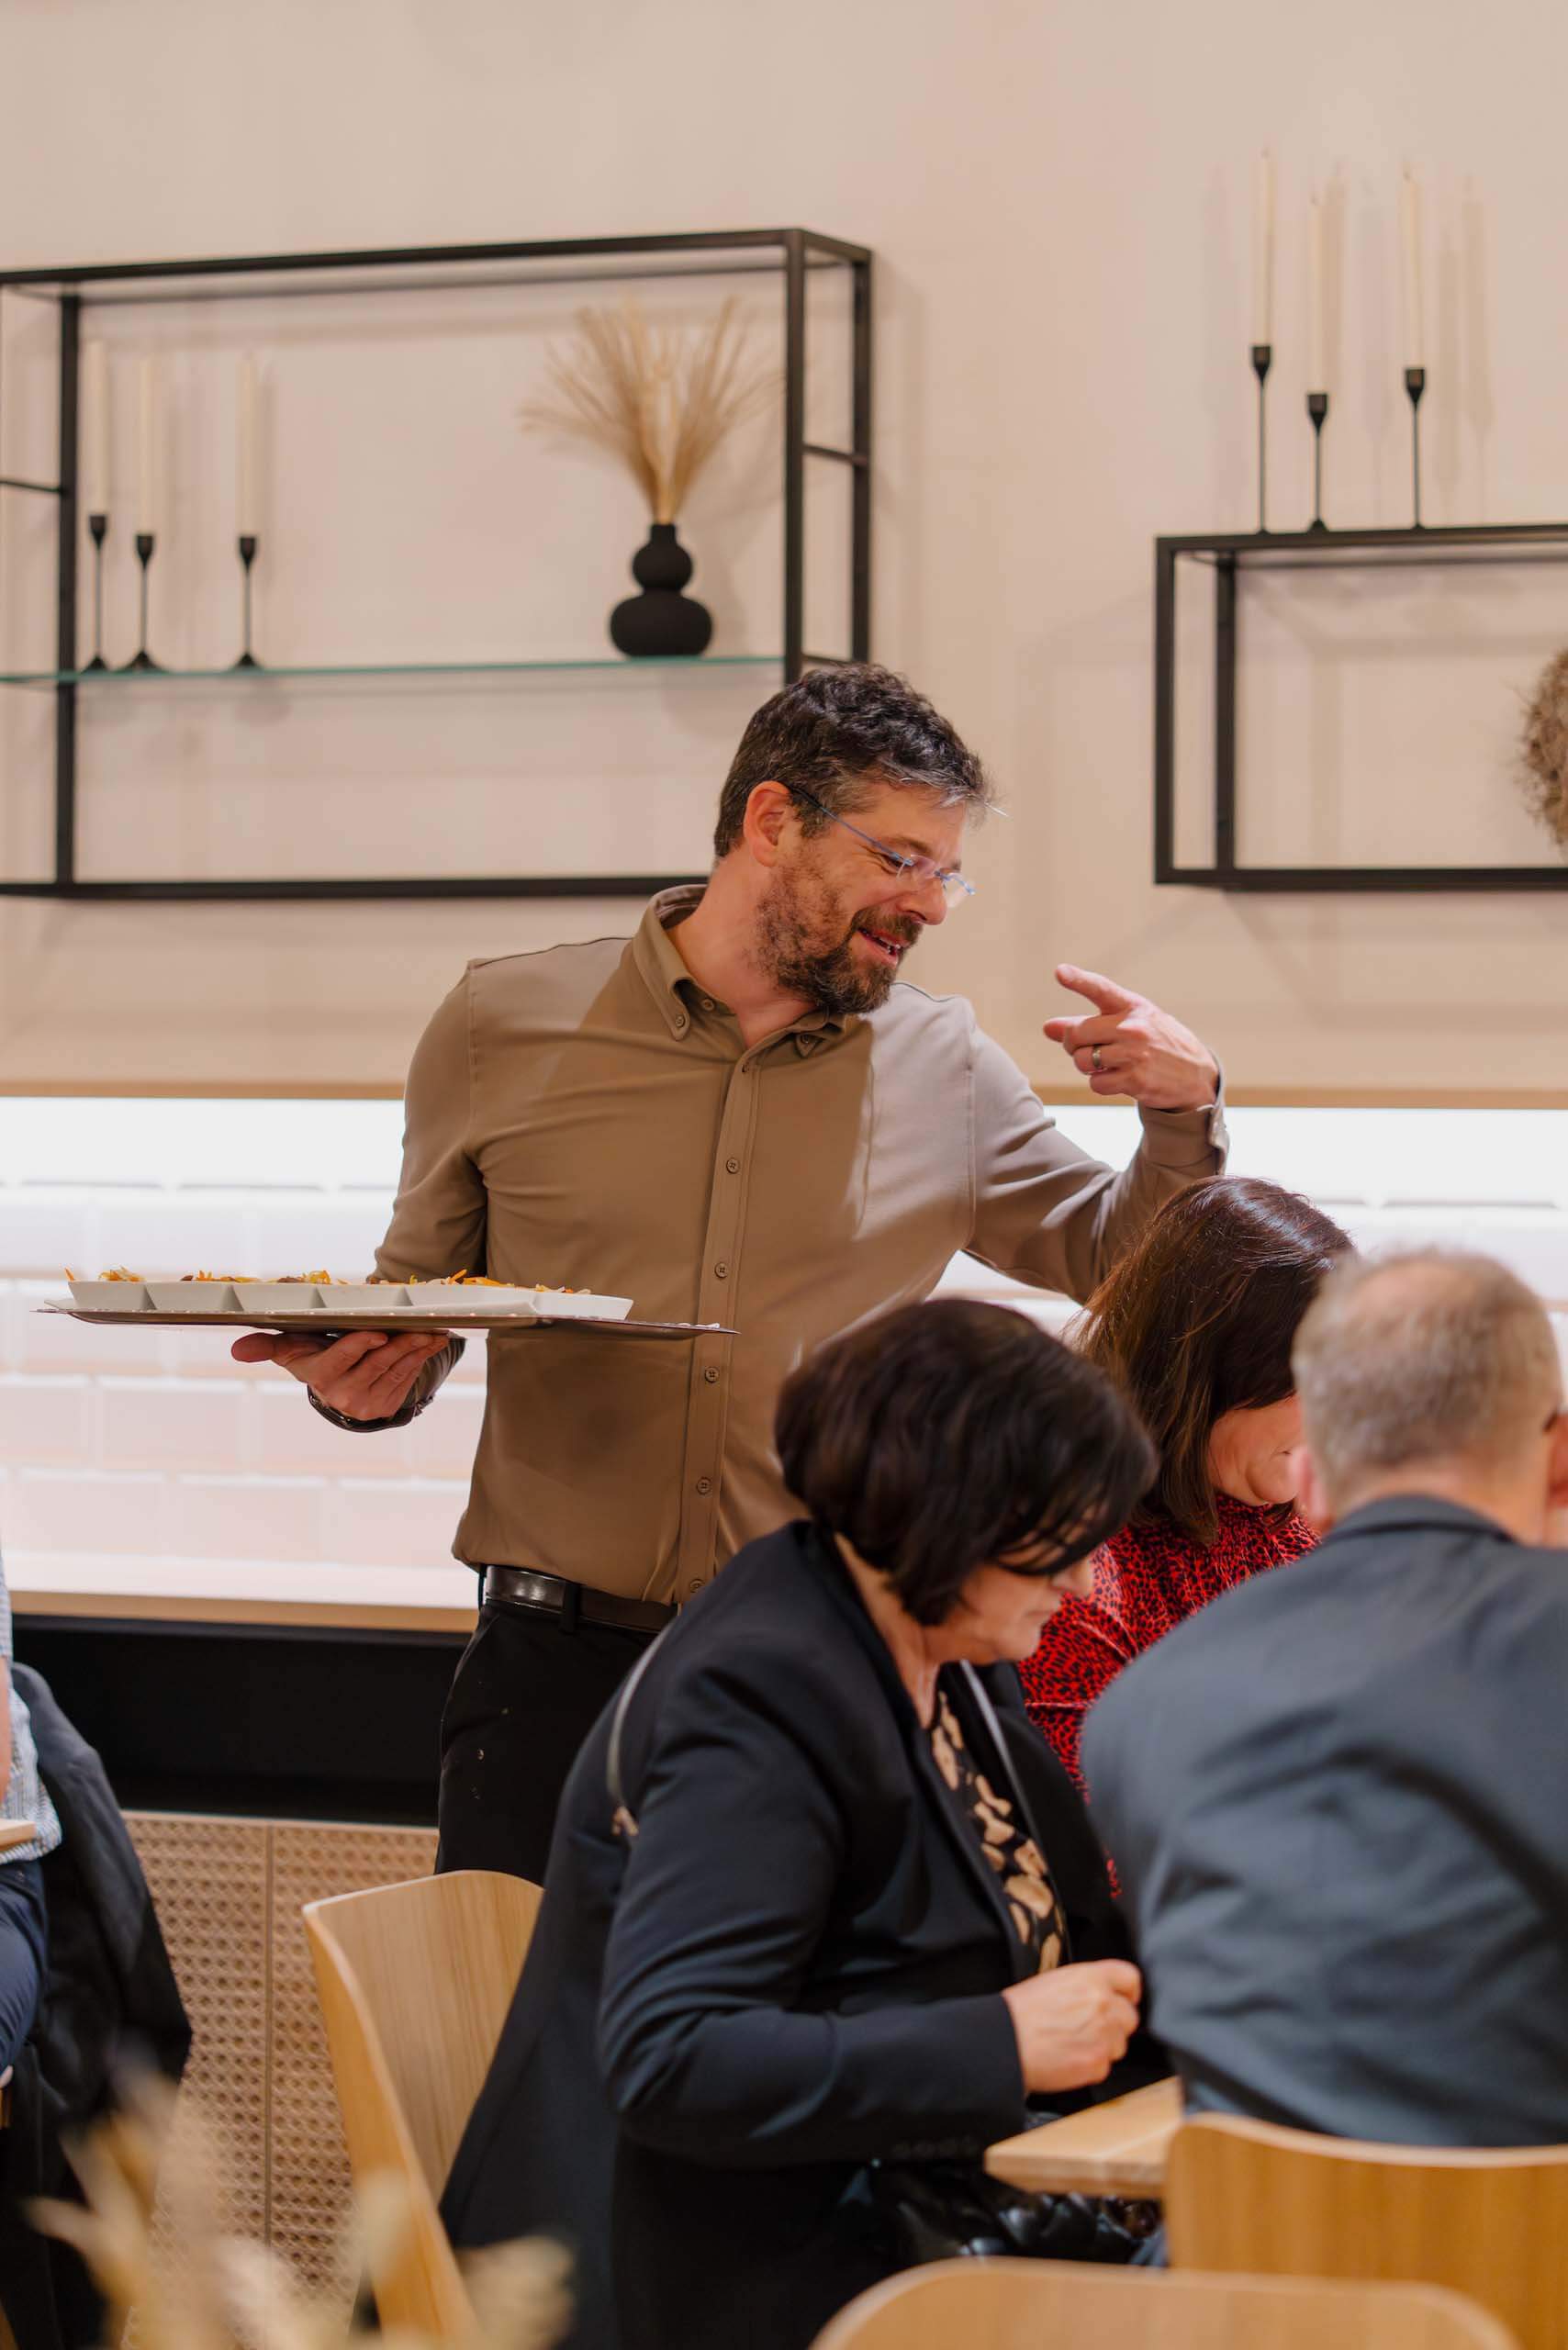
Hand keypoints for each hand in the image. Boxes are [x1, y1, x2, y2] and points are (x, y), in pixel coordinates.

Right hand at [230, 1328, 450, 1421]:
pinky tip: (431, 1343)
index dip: (361, 1345)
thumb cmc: (312, 1358)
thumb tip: (236, 1350)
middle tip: (423, 1324)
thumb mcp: (291, 1350)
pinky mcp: (386, 1407)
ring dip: (418, 1349)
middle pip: (378, 1361)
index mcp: (321, 1376)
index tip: (380, 1332)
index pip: (343, 1357)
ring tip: (434, 1331)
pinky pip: (407, 1378)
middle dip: (402, 1342)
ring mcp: (367, 1403)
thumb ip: (266, 1347)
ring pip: (397, 1369)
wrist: (334, 1390)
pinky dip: (421, 1359)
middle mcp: (344, 1394)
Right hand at [1001, 1958, 1141, 2094]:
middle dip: (1115, 2023)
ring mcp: (1103, 2035)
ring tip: (1076, 2044)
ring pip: (1120, 2043)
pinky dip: (1091, 2065)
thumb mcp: (1054, 1981)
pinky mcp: (1097, 2064)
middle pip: (1129, 2016)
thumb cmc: (1019, 2011)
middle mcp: (1102, 2003)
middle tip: (1091, 2028)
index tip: (1125, 1998)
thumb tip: (1099, 1994)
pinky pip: (1105, 2066)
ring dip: (1105, 2046)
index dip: (1128, 1991)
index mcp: (1090, 1977)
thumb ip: (1085, 1985)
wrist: (1005, 2040)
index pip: (1130, 1978)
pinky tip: (1070, 2058)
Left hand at [1043, 964, 1218, 1108]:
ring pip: (1083, 1061)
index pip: (1101, 989)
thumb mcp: (1132, 1023)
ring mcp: (1134, 1054)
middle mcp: (1133, 1027)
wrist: (1196, 1075)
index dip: (1078, 980)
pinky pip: (1096, 1083)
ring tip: (1106, 1064)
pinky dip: (1100, 1083)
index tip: (1060, 972)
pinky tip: (1118, 1077)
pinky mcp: (1135, 1080)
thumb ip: (1091, 1024)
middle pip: (1077, 1034)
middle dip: (1073, 1045)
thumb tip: (1048, 1028)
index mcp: (1133, 1007)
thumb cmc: (1158, 1043)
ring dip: (1087, 1067)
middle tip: (1087, 1048)